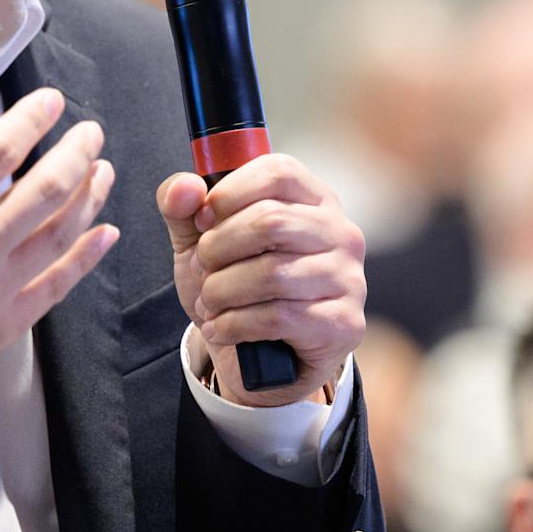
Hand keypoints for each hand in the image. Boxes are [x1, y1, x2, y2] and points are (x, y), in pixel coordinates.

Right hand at [0, 70, 118, 439]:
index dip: (33, 119)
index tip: (52, 103)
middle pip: (47, 189)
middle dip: (78, 151)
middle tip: (90, 132)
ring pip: (62, 234)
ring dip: (90, 197)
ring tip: (103, 170)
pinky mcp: (2, 328)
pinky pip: (59, 284)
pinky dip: (87, 256)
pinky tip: (103, 234)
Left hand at [156, 154, 365, 406]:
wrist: (260, 359)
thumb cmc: (237, 286)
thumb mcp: (201, 242)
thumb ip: (183, 208)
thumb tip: (185, 187)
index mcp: (314, 200)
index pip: (278, 172)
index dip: (230, 193)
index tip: (202, 221)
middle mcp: (341, 233)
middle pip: (271, 221)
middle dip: (218, 249)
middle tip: (202, 270)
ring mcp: (349, 279)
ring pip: (272, 273)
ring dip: (223, 292)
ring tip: (209, 303)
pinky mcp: (344, 323)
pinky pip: (279, 317)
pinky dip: (235, 324)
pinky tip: (221, 328)